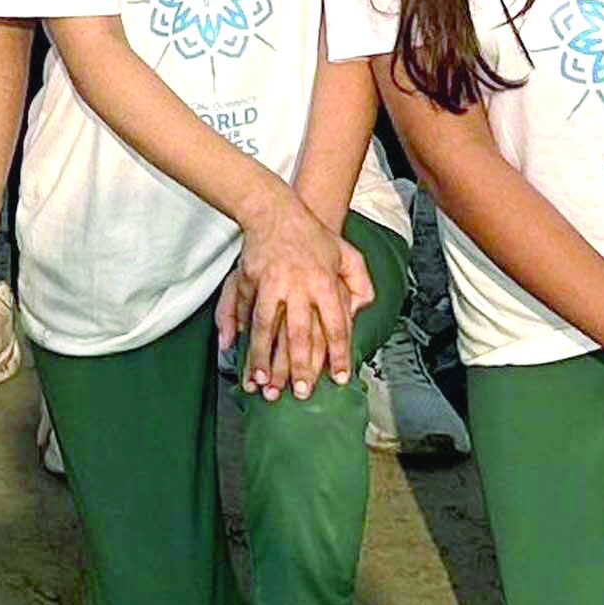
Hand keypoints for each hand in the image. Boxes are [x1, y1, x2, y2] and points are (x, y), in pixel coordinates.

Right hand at [217, 208, 364, 398]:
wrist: (275, 212)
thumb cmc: (315, 237)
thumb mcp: (348, 254)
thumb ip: (361, 285)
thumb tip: (360, 312)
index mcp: (324, 281)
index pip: (335, 325)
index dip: (339, 354)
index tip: (340, 378)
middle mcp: (297, 285)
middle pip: (299, 333)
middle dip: (299, 367)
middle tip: (300, 393)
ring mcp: (270, 284)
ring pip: (267, 328)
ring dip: (264, 358)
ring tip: (263, 384)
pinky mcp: (248, 281)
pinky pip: (247, 315)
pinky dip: (244, 338)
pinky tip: (242, 356)